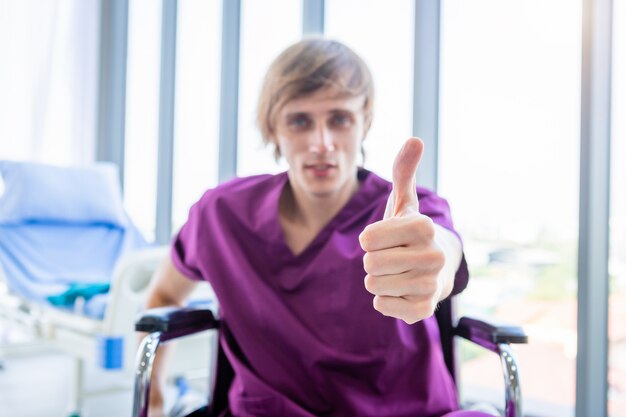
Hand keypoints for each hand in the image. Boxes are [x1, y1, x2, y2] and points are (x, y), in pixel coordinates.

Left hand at [359, 137, 446, 323]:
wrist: (438, 269)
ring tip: (398, 273)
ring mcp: (430, 285)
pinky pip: (382, 306)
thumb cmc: (411, 233)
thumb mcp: (404, 202)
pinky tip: (402, 291)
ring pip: (373, 285)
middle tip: (392, 257)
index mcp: (423, 226)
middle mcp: (432, 256)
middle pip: (369, 263)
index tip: (388, 238)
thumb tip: (415, 140)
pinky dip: (384, 300)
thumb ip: (403, 171)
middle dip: (373, 261)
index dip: (370, 239)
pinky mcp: (424, 310)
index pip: (368, 238)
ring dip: (379, 280)